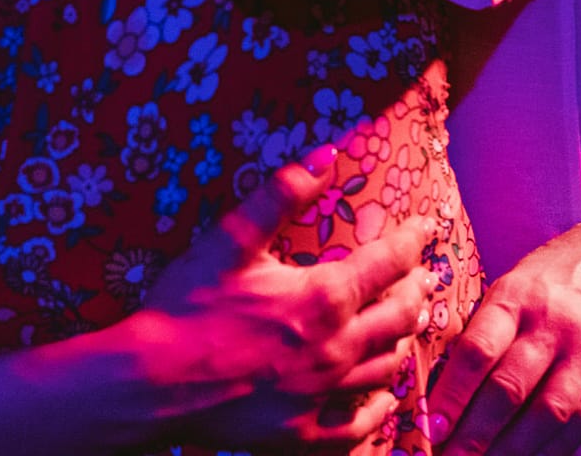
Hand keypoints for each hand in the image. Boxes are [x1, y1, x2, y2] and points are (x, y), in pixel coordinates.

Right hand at [132, 147, 433, 451]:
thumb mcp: (230, 239)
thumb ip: (281, 193)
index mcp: (322, 297)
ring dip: (405, 340)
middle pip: (400, 316)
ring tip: (411, 325)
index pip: (388, 263)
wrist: (152, 382)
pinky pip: (359, 426)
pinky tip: (387, 400)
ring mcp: (323, 394)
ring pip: (387, 366)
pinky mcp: (303, 432)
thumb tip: (326, 153)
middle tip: (427, 276)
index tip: (425, 227)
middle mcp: (336, 348)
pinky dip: (380, 409)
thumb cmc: (187, 305)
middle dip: (418, 290)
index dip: (412, 241)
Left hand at [426, 212, 580, 455]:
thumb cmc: (559, 273)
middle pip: (509, 388)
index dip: (452, 395)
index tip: (430, 426)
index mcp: (516, 295)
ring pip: (548, 412)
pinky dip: (555, 447)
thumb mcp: (516, 280)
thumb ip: (487, 325)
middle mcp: (553, 323)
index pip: (477, 351)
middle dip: (475, 432)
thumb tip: (442, 381)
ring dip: (512, 448)